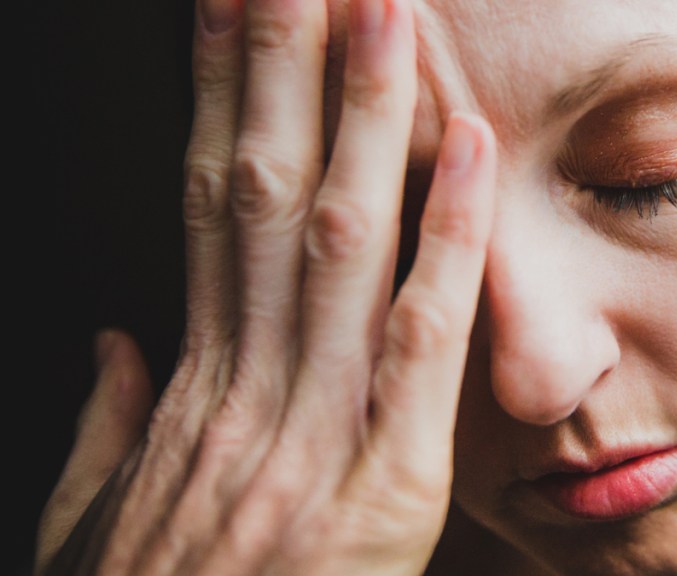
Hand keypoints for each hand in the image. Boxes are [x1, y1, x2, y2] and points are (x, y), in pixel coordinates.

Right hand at [36, 0, 496, 572]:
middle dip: (279, 64)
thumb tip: (123, 342)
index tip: (231, 9)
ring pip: (337, 239)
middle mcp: (244, 384)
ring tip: (385, 9)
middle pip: (260, 190)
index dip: (217, 99)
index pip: (207, 206)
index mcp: (188, 386)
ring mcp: (311, 429)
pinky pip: (419, 340)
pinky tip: (471, 149)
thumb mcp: (101, 527)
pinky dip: (448, 238)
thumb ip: (107, 431)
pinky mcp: (385, 486)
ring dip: (364, 115)